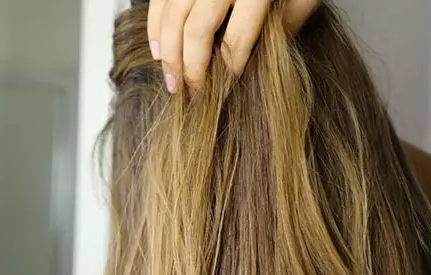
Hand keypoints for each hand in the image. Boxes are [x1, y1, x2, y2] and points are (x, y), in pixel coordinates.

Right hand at [147, 0, 321, 90]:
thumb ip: (288, 20)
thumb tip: (262, 58)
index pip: (236, 39)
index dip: (229, 69)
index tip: (226, 88)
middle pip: (196, 32)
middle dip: (191, 70)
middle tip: (191, 95)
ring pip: (171, 18)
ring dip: (167, 54)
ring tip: (171, 80)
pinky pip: (159, 0)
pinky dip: (154, 26)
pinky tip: (157, 48)